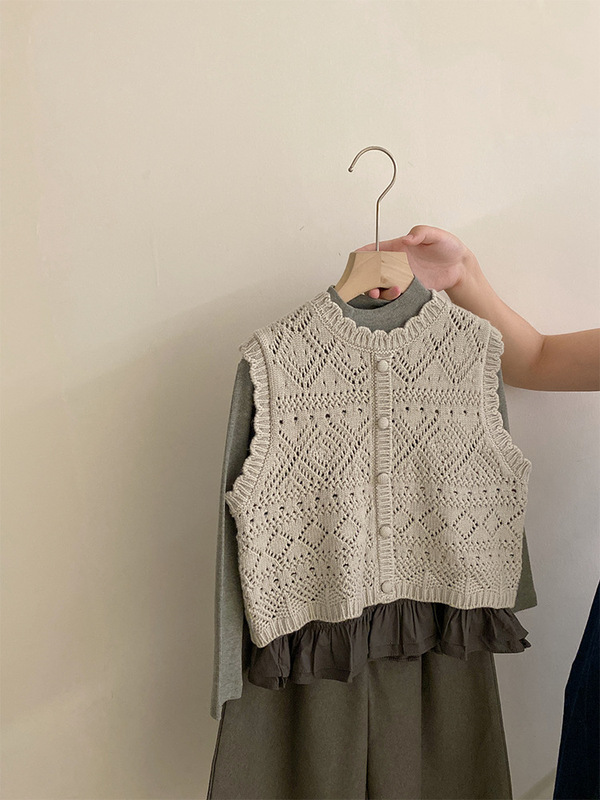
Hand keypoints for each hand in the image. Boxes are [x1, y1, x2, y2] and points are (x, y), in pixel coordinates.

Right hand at [355, 225, 473, 298]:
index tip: (354, 259)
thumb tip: (407, 239)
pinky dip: (391, 297)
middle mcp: (398, 264)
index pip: (376, 249)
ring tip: (389, 291)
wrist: (461, 268)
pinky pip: (395, 295)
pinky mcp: (410, 290)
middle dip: (366, 279)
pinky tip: (398, 294)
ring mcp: (402, 278)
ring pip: (382, 286)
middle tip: (369, 284)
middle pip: (373, 271)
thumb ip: (420, 233)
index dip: (363, 253)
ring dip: (379, 290)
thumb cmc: (449, 247)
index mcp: (399, 248)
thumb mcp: (436, 234)